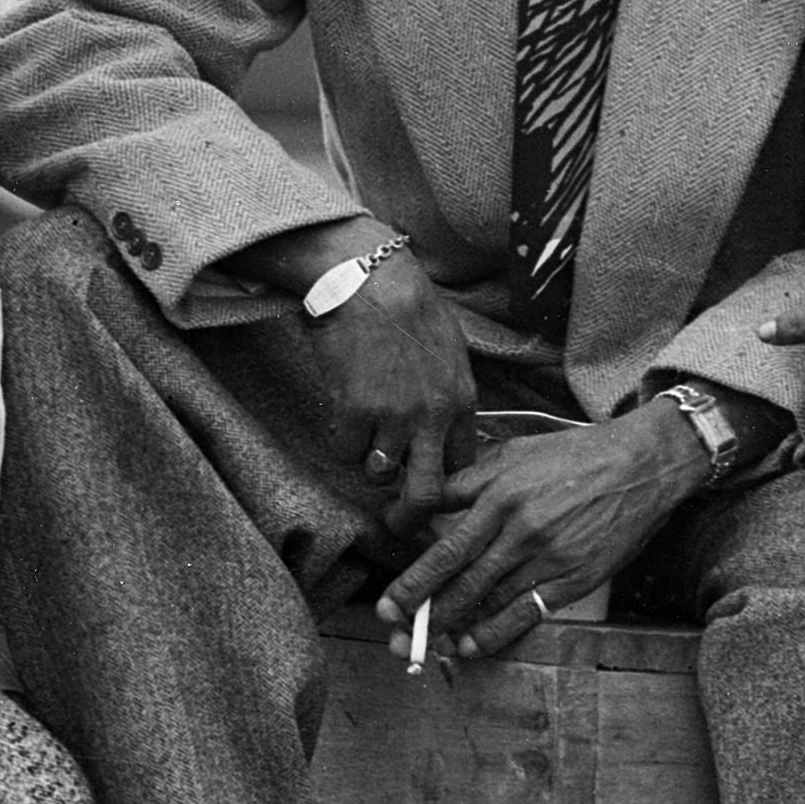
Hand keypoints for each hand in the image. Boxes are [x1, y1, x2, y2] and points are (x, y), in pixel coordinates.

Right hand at [325, 250, 483, 524]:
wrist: (371, 280)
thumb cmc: (411, 311)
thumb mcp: (451, 355)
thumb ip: (449, 400)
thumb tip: (442, 441)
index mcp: (460, 402)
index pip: (463, 468)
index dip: (447, 488)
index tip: (432, 497)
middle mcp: (430, 417)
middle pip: (426, 495)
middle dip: (411, 519)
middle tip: (397, 523)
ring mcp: (391, 416)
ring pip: (377, 473)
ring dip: (369, 463)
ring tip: (365, 435)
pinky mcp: (353, 410)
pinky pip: (344, 451)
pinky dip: (341, 440)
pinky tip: (343, 411)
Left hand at [377, 407, 706, 661]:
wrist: (640, 466)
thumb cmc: (572, 457)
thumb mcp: (513, 454)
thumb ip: (468, 482)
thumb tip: (424, 503)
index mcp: (500, 494)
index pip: (444, 543)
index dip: (413, 575)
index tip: (389, 598)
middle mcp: (519, 528)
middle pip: (458, 577)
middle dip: (421, 607)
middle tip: (393, 630)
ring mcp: (548, 556)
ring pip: (488, 600)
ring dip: (453, 625)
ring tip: (426, 643)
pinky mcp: (573, 578)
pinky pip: (526, 612)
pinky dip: (495, 633)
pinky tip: (472, 646)